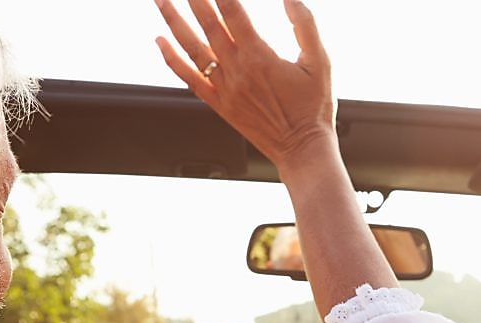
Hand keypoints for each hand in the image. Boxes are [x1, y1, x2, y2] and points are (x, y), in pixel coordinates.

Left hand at [154, 0, 335, 173]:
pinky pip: (189, 78)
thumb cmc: (314, 108)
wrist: (302, 150)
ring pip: (191, 48)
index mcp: (260, 56)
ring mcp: (225, 88)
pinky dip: (171, 59)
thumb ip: (305, 26)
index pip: (233, 11)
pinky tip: (160, 42)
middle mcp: (237, 71)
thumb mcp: (321, 62)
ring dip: (173, 21)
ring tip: (162, 0)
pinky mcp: (220, 105)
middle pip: (208, 24)